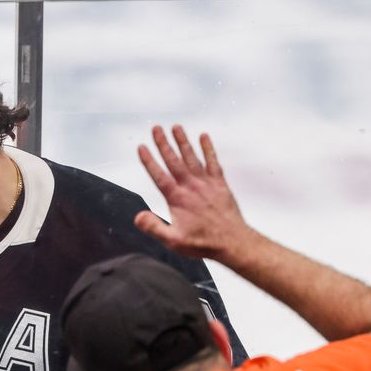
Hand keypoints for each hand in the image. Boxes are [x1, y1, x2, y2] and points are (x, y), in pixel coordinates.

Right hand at [134, 124, 254, 261]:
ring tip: (176, 127)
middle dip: (164, 143)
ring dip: (183, 141)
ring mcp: (206, 183)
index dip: (149, 161)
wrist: (232, 241)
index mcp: (178, 199)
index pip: (159, 176)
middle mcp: (191, 187)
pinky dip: (208, 149)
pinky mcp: (220, 184)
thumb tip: (138, 217)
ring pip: (192, 157)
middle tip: (156, 128)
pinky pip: (213, 162)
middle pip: (174, 161)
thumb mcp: (173, 241)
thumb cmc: (204, 243)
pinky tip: (204, 136)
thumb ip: (154, 228)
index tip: (142, 147)